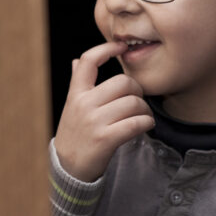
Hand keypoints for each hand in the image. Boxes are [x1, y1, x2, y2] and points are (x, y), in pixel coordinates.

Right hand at [54, 41, 154, 181]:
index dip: (106, 48)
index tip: (121, 47)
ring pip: (134, 103)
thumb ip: (77, 83)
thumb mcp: (71, 107)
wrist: (69, 168)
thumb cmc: (75, 134)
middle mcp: (83, 104)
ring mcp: (94, 122)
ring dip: (145, 110)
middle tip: (137, 102)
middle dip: (137, 91)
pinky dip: (147, 123)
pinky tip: (145, 126)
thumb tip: (78, 61)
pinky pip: (136, 123)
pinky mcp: (105, 139)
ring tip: (141, 117)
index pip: (88, 61)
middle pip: (123, 82)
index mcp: (76, 94)